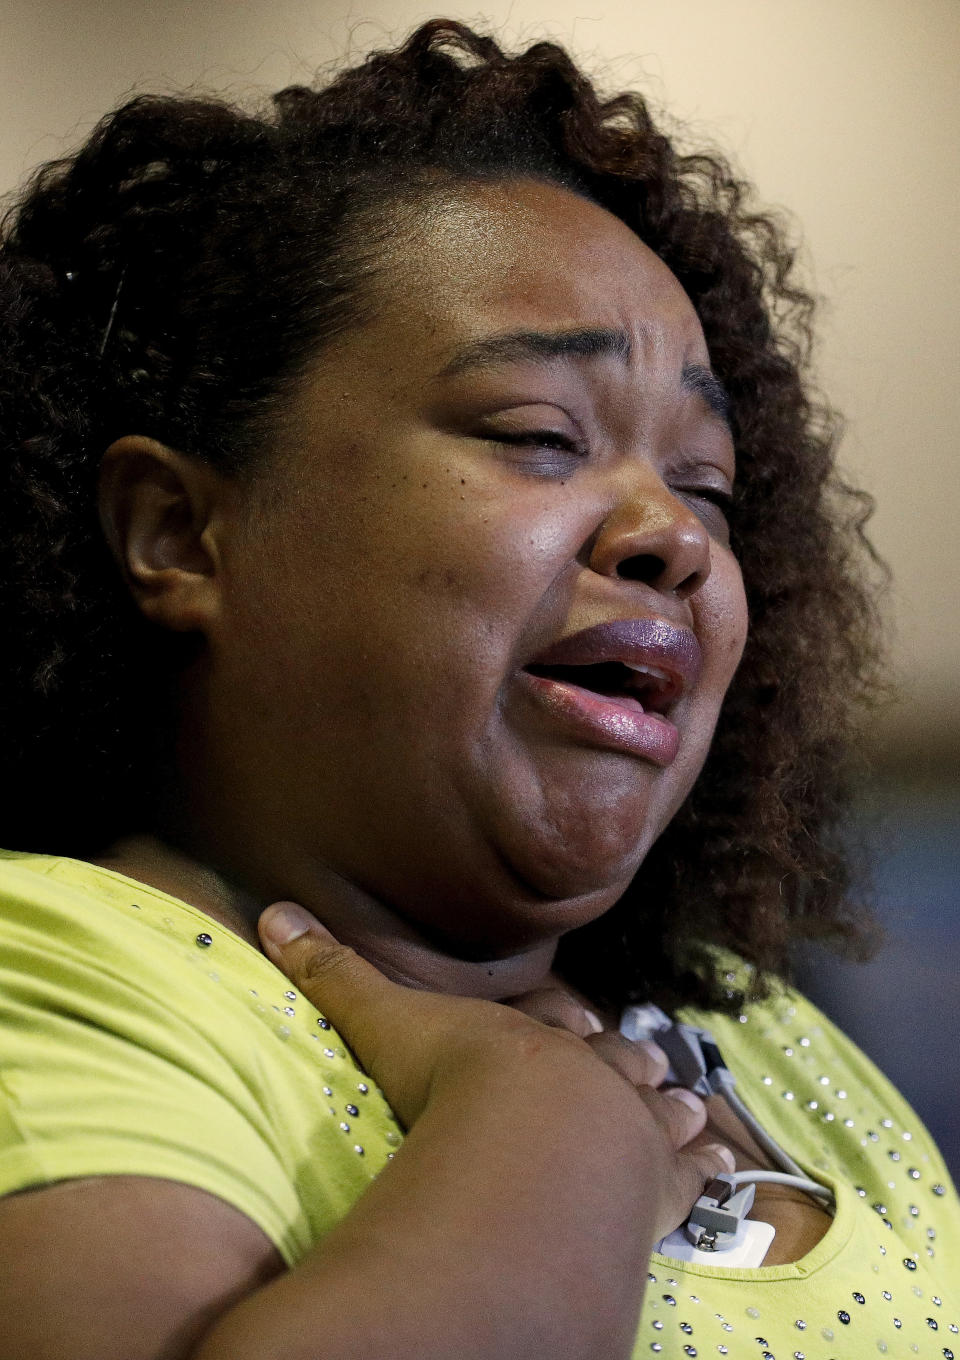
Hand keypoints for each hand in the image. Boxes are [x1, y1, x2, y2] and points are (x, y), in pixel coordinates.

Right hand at [258, 902, 733, 1239]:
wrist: (525, 1143)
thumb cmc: (455, 1077)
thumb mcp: (386, 1020)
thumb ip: (333, 972)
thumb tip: (272, 910)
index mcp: (536, 1038)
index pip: (557, 1022)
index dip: (569, 1025)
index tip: (583, 1024)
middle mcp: (589, 1077)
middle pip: (616, 1064)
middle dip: (626, 1064)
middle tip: (643, 1061)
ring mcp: (629, 1132)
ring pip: (659, 1113)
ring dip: (670, 1109)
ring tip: (690, 1104)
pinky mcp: (653, 1190)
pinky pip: (688, 1180)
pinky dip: (705, 1171)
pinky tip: (723, 1166)